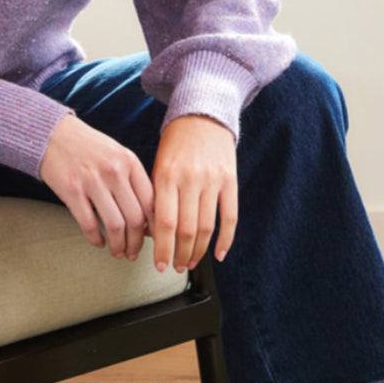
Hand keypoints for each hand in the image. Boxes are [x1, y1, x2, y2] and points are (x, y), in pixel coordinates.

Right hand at [39, 114, 155, 260]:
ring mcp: (92, 181)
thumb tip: (146, 216)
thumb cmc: (87, 146)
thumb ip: (133, 179)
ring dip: (118, 246)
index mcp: (129, 161)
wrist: (53, 134)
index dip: (153, 226)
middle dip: (136, 243)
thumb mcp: (117, 154)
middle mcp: (114, 171)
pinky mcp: (72, 191)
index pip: (151, 202)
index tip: (152, 238)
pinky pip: (89, 225)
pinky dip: (96, 239)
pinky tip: (98, 242)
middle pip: (135, 218)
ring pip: (115, 226)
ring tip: (118, 251)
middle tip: (133, 252)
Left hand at [150, 114, 237, 273]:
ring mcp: (212, 180)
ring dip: (198, 251)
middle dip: (179, 254)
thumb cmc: (176, 142)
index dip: (162, 249)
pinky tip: (219, 254)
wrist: (203, 114)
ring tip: (190, 262)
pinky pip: (230, 217)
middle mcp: (190, 178)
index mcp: (166, 174)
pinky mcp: (230, 180)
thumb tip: (153, 232)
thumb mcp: (157, 164)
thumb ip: (156, 196)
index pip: (164, 222)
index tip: (159, 265)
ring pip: (207, 227)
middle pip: (186, 229)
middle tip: (175, 267)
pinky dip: (226, 240)